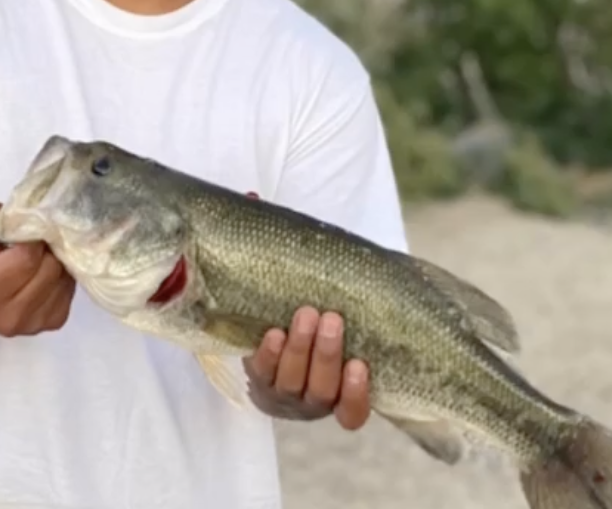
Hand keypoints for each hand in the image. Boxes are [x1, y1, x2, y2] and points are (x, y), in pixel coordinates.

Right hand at [0, 201, 75, 337]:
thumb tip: (33, 212)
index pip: (29, 256)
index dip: (34, 235)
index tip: (30, 227)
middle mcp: (10, 314)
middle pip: (50, 267)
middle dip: (48, 247)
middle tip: (38, 239)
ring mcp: (32, 324)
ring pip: (64, 278)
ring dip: (56, 260)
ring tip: (40, 256)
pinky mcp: (51, 324)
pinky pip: (70, 290)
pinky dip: (62, 275)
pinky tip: (45, 271)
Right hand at [239, 191, 369, 429]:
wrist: (326, 328)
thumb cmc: (290, 302)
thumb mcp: (273, 279)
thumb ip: (261, 244)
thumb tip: (251, 197)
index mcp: (262, 366)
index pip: (259, 372)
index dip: (268, 357)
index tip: (273, 331)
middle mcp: (286, 391)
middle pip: (291, 383)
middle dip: (302, 350)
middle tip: (312, 313)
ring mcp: (317, 401)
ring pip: (320, 394)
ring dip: (326, 360)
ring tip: (334, 322)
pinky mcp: (346, 405)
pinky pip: (350, 414)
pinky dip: (355, 395)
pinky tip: (360, 366)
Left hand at [243, 307, 371, 429]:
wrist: (269, 338)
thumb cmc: (319, 331)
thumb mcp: (342, 333)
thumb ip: (359, 322)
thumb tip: (389, 279)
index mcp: (339, 397)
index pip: (352, 413)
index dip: (356, 395)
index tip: (359, 364)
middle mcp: (311, 402)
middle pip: (322, 391)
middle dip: (327, 355)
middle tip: (332, 319)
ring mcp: (282, 394)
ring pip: (292, 381)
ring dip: (300, 347)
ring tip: (307, 314)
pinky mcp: (256, 379)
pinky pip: (262, 371)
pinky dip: (269, 353)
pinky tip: (275, 333)